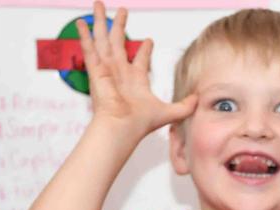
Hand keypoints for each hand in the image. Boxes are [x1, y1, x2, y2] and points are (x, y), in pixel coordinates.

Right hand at [78, 2, 196, 137]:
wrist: (121, 128)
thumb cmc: (140, 124)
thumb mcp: (169, 112)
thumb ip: (184, 106)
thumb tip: (198, 100)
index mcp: (136, 80)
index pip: (141, 60)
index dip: (146, 49)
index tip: (149, 40)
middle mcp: (120, 72)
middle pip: (119, 42)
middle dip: (120, 26)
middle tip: (122, 11)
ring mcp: (107, 69)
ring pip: (103, 39)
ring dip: (101, 22)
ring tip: (99, 4)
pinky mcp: (96, 69)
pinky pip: (89, 48)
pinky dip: (84, 35)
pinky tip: (80, 22)